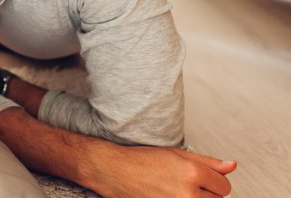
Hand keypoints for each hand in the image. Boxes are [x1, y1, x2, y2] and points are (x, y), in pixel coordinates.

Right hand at [93, 144, 235, 197]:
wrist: (115, 171)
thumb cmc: (143, 160)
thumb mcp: (177, 154)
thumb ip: (208, 162)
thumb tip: (232, 165)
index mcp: (193, 172)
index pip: (224, 186)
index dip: (214, 182)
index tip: (202, 179)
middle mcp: (188, 193)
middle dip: (207, 194)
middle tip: (187, 185)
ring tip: (179, 192)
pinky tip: (171, 195)